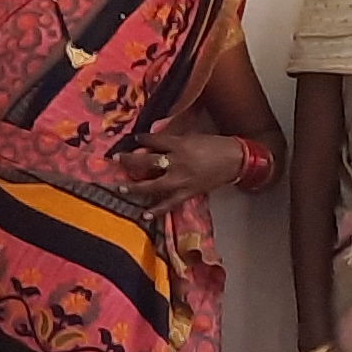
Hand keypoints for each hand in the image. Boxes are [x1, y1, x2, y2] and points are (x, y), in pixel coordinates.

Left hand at [117, 132, 245, 207]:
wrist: (234, 160)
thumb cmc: (215, 145)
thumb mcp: (192, 137)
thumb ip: (173, 140)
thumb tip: (154, 144)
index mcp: (179, 145)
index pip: (154, 140)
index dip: (142, 139)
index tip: (134, 139)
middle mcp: (176, 163)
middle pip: (147, 162)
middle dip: (130, 160)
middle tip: (116, 159)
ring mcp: (181, 180)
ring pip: (153, 185)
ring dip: (135, 187)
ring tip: (121, 189)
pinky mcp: (187, 193)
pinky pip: (169, 203)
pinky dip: (156, 210)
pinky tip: (144, 214)